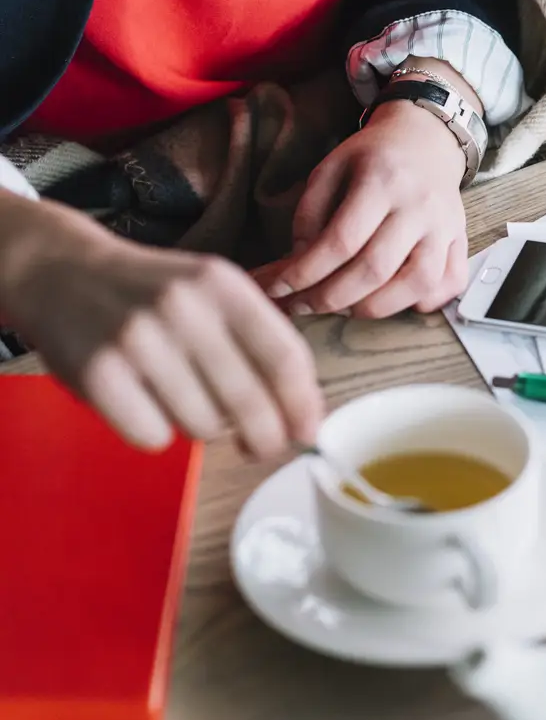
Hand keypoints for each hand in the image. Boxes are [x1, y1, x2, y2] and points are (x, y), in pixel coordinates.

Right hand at [0, 192, 323, 457]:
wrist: (63, 272)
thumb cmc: (155, 295)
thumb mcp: (214, 295)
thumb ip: (261, 345)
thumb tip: (304, 416)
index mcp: (223, 285)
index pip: (285, 357)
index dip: (304, 405)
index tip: (308, 432)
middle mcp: (183, 308)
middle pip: (249, 403)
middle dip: (265, 438)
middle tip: (262, 447)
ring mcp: (138, 339)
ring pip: (204, 426)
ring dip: (203, 427)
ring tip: (181, 398)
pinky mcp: (98, 373)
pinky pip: (154, 436)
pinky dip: (156, 433)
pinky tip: (144, 403)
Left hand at [263, 87, 471, 317]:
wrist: (427, 140)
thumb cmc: (373, 157)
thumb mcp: (330, 169)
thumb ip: (310, 216)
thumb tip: (299, 268)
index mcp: (382, 180)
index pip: (341, 241)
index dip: (305, 273)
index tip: (278, 289)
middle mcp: (419, 207)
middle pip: (376, 269)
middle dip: (331, 298)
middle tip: (304, 306)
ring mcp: (446, 228)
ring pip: (417, 284)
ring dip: (376, 308)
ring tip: (346, 308)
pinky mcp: (461, 242)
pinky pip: (450, 284)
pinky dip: (424, 302)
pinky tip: (395, 299)